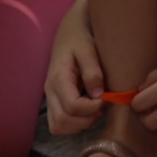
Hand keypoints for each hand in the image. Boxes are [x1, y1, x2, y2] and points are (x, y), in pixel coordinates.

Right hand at [43, 4, 106, 135]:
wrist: (71, 30)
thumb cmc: (81, 37)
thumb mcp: (89, 49)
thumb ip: (93, 71)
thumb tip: (98, 95)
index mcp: (58, 77)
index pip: (72, 106)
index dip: (92, 109)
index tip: (106, 99)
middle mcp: (49, 90)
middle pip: (62, 121)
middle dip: (86, 120)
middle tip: (102, 107)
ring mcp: (49, 96)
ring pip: (58, 126)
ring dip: (79, 125)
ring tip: (95, 110)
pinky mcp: (53, 100)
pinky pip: (58, 123)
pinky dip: (73, 124)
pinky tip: (87, 111)